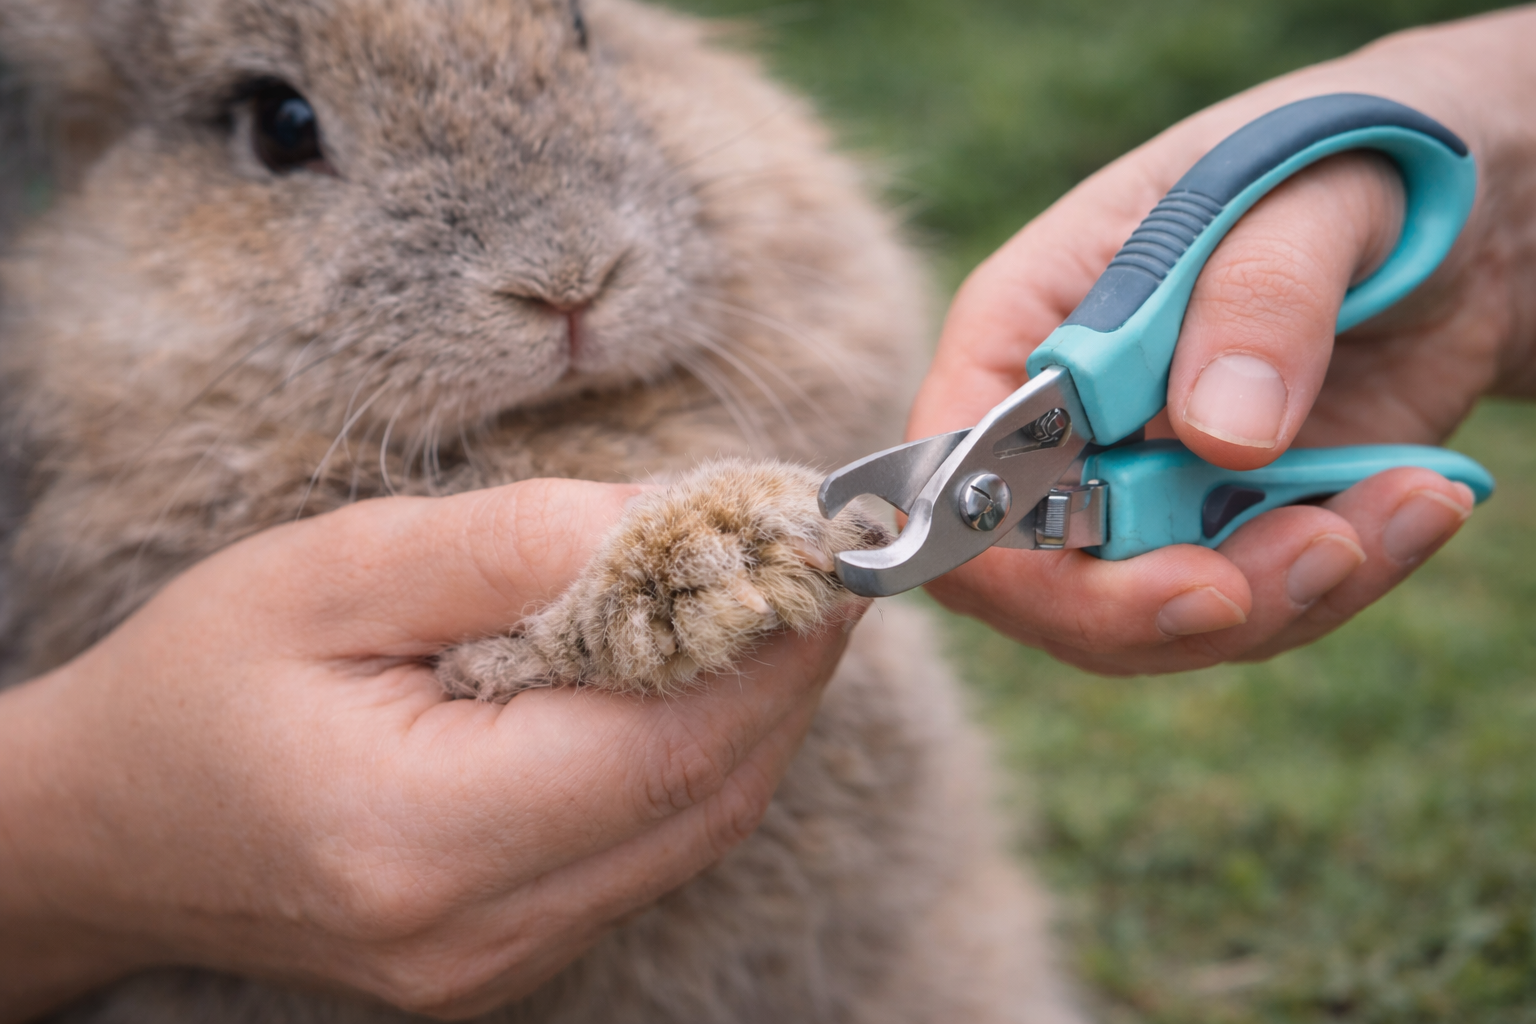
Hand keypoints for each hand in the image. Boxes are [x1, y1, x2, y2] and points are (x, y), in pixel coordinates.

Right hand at [0, 480, 862, 1020]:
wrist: (109, 829)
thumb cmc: (200, 683)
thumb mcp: (336, 574)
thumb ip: (513, 547)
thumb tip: (673, 522)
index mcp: (424, 835)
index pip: (667, 744)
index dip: (769, 645)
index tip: (823, 552)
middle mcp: (479, 930)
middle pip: (703, 797)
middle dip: (782, 675)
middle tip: (818, 570)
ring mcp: (499, 962)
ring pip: (692, 831)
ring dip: (750, 717)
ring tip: (773, 610)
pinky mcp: (507, 956)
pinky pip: (647, 854)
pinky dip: (693, 762)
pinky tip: (696, 684)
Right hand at [910, 8, 1535, 672]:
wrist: (1445, 207)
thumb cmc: (1333, 159)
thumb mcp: (1303, 191)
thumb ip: (1257, 296)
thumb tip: (1222, 440)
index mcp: (1021, 329)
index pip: (954, 479)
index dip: (1025, 559)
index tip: (1183, 579)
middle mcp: (1060, 430)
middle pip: (1043, 585)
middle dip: (1180, 607)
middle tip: (1325, 552)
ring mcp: (1142, 492)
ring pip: (1155, 621)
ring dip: (1286, 595)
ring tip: (1409, 501)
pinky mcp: (1227, 530)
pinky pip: (1252, 610)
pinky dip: (1342, 582)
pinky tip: (1420, 502)